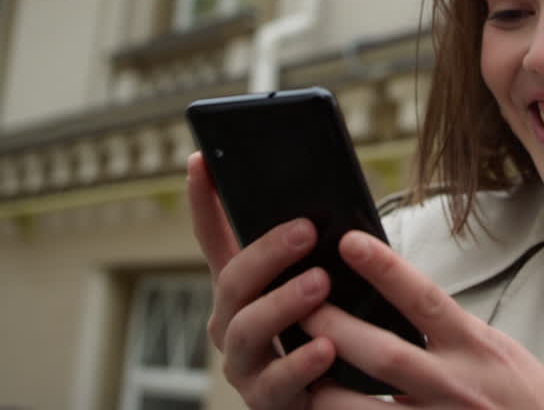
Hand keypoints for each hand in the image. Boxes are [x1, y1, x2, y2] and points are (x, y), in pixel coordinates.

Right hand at [187, 152, 335, 408]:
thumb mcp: (324, 288)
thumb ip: (318, 255)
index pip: (215, 239)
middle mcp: (233, 324)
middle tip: (306, 229)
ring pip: (247, 329)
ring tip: (320, 282)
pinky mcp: (268, 402)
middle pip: (232, 281)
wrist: (342, 399)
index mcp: (244, 291)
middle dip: (266, 252)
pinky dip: (302, 362)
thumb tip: (335, 204)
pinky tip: (326, 347)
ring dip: (282, 302)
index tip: (201, 159)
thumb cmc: (335, 331)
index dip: (204, 201)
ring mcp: (246, 364)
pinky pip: (279, 383)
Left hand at [301, 231, 543, 409]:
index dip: (385, 269)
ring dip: (326, 392)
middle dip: (336, 330)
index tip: (348, 242)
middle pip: (384, 355)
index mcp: (474, 345)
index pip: (424, 299)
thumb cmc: (517, 388)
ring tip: (296, 373)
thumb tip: (383, 296)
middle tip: (300, 308)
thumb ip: (440, 328)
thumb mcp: (487, 345)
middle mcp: (457, 383)